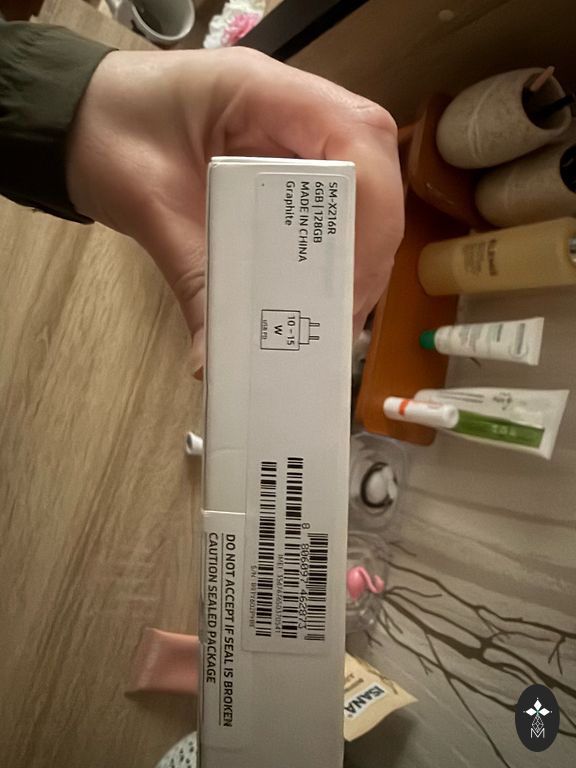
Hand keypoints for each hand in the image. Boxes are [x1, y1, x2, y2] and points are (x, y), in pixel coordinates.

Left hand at [66, 47, 402, 370]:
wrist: (83, 121)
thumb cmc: (108, 139)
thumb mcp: (146, 207)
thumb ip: (192, 280)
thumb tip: (212, 364)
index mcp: (265, 91)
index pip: (356, 141)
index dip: (367, 218)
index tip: (342, 291)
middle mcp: (300, 107)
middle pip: (373, 176)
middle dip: (364, 255)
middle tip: (337, 323)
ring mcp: (302, 135)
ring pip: (364, 196)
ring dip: (353, 261)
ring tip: (328, 322)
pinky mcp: (293, 164)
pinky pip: (335, 207)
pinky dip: (331, 256)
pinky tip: (312, 297)